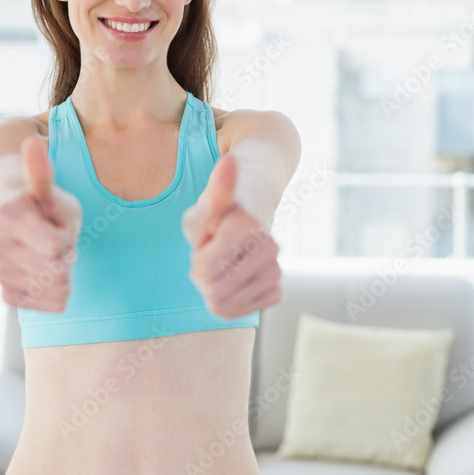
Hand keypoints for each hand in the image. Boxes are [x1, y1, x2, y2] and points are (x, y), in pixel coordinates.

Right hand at [0, 135, 82, 310]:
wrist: (13, 219)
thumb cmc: (39, 203)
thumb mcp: (49, 188)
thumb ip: (42, 173)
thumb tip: (31, 143)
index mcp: (7, 217)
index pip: (55, 247)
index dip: (66, 236)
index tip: (56, 223)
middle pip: (56, 270)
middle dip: (66, 254)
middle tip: (56, 239)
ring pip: (53, 289)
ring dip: (63, 273)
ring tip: (51, 253)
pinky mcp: (7, 293)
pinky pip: (44, 305)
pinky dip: (56, 293)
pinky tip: (49, 274)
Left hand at [181, 151, 281, 318]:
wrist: (252, 216)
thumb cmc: (220, 211)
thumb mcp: (206, 205)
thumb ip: (213, 192)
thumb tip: (230, 161)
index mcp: (248, 228)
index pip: (203, 270)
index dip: (196, 259)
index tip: (208, 241)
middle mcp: (270, 250)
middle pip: (211, 290)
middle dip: (201, 275)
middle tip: (212, 254)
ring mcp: (276, 272)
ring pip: (221, 306)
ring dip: (212, 288)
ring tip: (222, 264)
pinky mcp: (276, 292)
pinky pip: (235, 313)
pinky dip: (226, 300)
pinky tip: (233, 279)